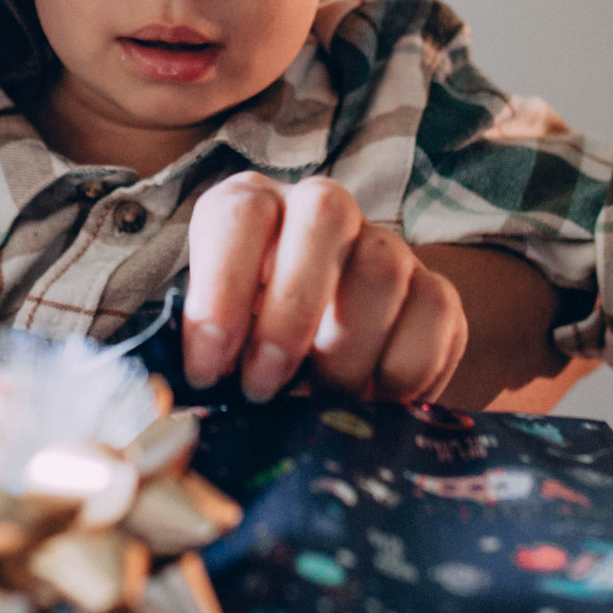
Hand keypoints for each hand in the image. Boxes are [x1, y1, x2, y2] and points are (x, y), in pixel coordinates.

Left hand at [182, 173, 467, 403]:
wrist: (322, 350)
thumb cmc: (248, 345)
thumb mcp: (211, 341)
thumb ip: (201, 355)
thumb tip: (177, 402)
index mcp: (253, 208)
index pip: (240, 214)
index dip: (220, 289)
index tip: (206, 369)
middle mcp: (322, 209)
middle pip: (325, 215)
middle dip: (291, 310)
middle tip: (264, 387)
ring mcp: (385, 245)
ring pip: (383, 269)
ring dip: (346, 351)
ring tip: (319, 404)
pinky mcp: (434, 289)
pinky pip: (436, 315)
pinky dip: (403, 372)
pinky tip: (373, 403)